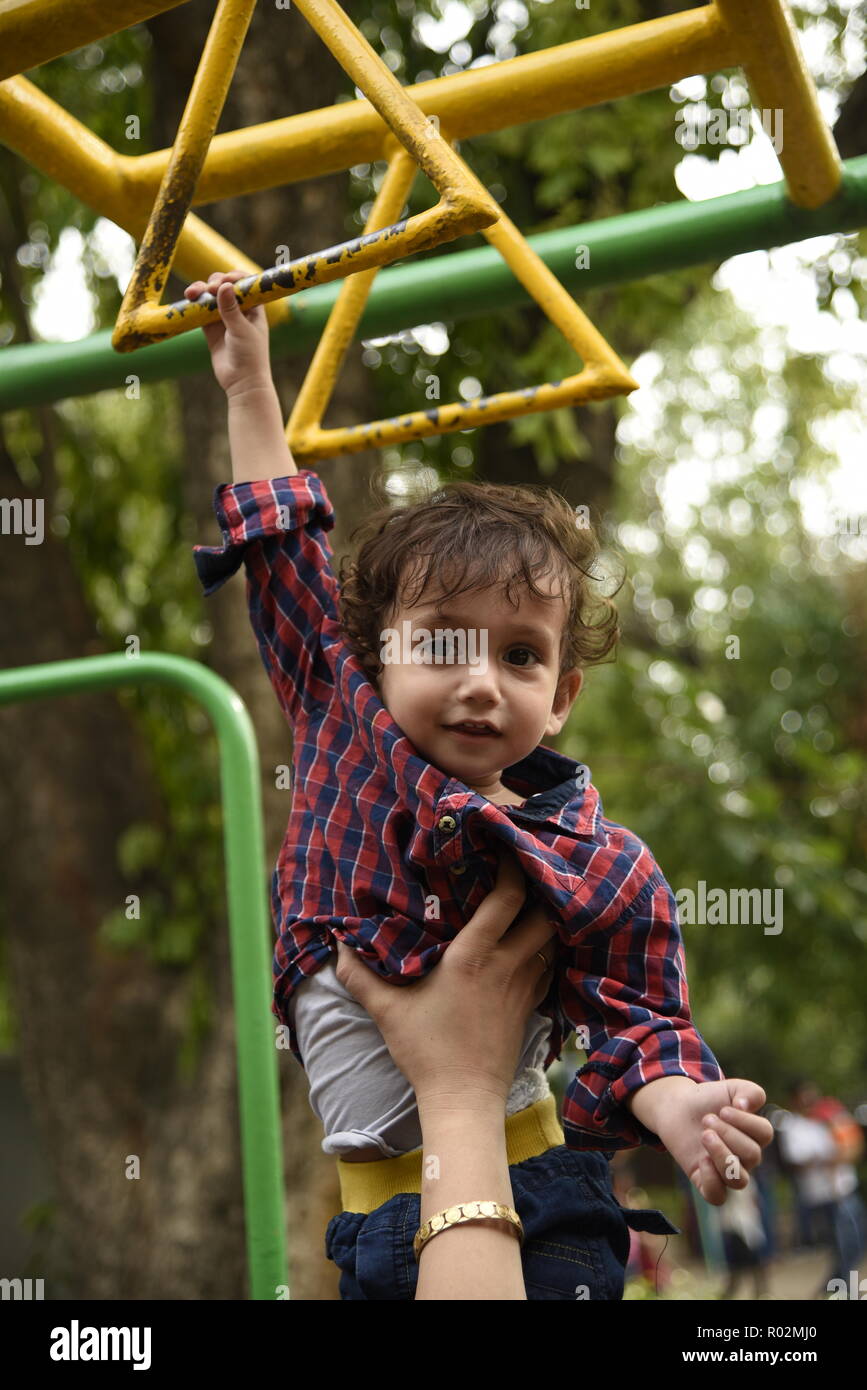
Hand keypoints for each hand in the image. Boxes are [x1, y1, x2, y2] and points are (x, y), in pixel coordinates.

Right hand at [183, 269, 269, 396]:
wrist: (242, 382)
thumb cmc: (250, 356)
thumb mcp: (242, 330)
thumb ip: (231, 309)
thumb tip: (223, 285)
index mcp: (254, 308)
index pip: (245, 284)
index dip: (235, 277)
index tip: (226, 278)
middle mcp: (239, 310)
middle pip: (224, 287)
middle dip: (215, 283)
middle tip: (210, 288)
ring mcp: (224, 318)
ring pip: (210, 297)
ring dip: (201, 290)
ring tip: (192, 292)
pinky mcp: (211, 328)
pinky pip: (201, 310)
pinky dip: (194, 304)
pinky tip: (189, 299)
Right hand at [334, 847, 558, 1108]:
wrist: (463, 1101)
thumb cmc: (425, 1052)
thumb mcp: (387, 1011)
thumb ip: (359, 976)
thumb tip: (335, 947)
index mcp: (474, 956)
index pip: (509, 899)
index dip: (514, 868)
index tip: (506, 848)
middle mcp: (507, 966)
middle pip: (545, 915)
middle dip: (542, 889)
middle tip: (527, 871)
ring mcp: (523, 988)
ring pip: (551, 941)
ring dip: (547, 919)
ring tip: (534, 901)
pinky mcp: (530, 1009)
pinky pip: (548, 969)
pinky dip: (547, 952)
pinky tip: (534, 946)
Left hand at [655, 1078, 772, 1205]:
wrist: (677, 1108)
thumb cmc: (707, 1100)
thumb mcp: (730, 1088)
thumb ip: (750, 1092)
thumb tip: (746, 1107)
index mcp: (754, 1135)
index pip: (765, 1134)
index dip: (745, 1121)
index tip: (723, 1109)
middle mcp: (744, 1157)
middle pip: (752, 1155)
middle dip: (728, 1134)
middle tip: (707, 1119)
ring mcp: (725, 1171)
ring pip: (739, 1181)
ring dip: (722, 1156)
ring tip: (705, 1135)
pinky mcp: (704, 1180)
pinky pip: (717, 1196)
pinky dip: (712, 1181)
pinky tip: (702, 1160)